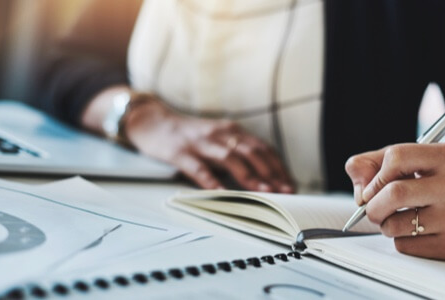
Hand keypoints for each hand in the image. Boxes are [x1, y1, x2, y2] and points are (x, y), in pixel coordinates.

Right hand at [123, 96, 294, 192]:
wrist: (152, 121)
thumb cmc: (189, 137)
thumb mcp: (217, 139)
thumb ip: (237, 154)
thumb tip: (263, 178)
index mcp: (232, 130)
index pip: (263, 148)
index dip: (279, 166)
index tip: (292, 184)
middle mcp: (220, 134)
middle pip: (253, 152)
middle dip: (272, 173)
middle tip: (287, 191)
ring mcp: (200, 142)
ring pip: (230, 159)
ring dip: (251, 176)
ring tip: (266, 192)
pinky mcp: (179, 152)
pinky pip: (198, 168)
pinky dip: (212, 182)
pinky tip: (223, 194)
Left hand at [345, 143, 444, 259]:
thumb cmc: (430, 181)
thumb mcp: (404, 161)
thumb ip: (370, 165)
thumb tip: (360, 192)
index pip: (396, 157)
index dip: (375, 175)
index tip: (372, 188)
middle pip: (395, 193)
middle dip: (373, 205)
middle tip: (372, 209)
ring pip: (395, 225)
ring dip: (385, 224)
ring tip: (398, 217)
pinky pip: (405, 246)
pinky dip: (400, 240)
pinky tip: (416, 230)